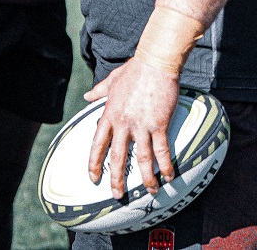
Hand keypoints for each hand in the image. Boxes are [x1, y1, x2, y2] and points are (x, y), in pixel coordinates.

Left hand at [84, 58, 179, 198]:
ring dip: (146, 178)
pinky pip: (162, 150)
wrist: (155, 62)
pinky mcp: (159, 124)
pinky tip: (170, 176)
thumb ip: (99, 91)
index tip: (93, 177)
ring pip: (142, 159)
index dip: (94, 163)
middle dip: (117, 180)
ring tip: (150, 191)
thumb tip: (87, 95)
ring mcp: (141, 125)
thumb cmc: (134, 69)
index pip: (98, 144)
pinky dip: (166, 165)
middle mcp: (123, 123)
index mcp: (110, 113)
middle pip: (117, 158)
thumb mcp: (111, 80)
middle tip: (118, 195)